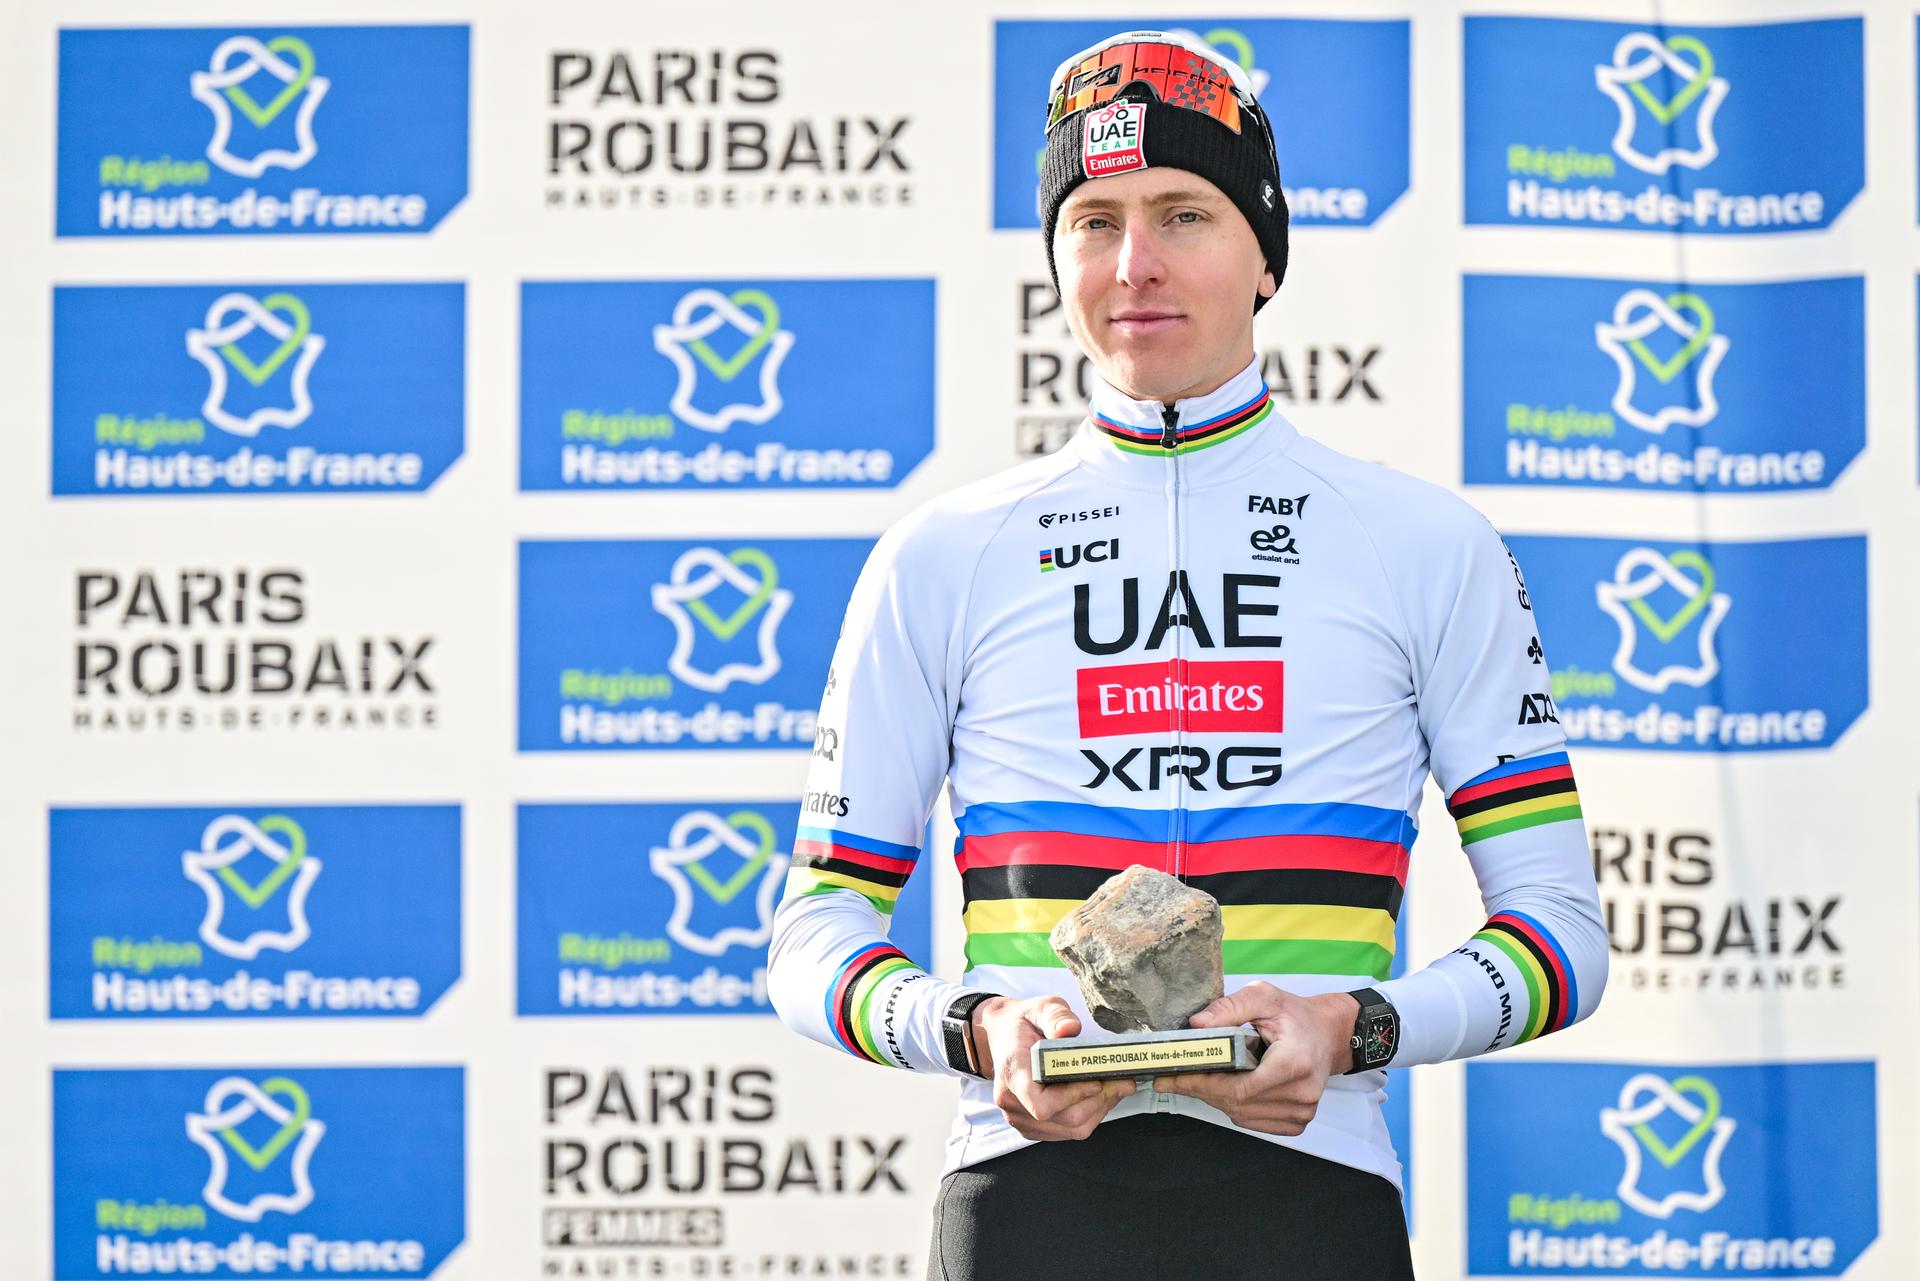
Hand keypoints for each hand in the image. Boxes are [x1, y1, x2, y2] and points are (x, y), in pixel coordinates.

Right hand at [969, 995, 1135, 1140]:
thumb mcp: (1039, 1006)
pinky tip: (1099, 1095)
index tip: (1097, 1080)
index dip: (1073, 1097)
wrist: (1003, 1036)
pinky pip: (1068, 1131)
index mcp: (1012, 1072)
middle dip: (1100, 1101)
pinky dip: (1090, 1116)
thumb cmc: (1022, 1023)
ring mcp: (1021, 1118)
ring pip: (1071, 1129)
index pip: (1041, 1104)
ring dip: (1100, 1110)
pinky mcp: (1032, 1127)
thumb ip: (1055, 1015)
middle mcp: (1012, 1102)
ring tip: (1117, 1087)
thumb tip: (1070, 1028)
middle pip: (1065, 1118)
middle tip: (1124, 1081)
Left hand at [1152, 982, 1357, 1135]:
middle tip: (1170, 1076)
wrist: (1327, 1035)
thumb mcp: (1264, 996)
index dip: (1201, 1084)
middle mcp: (1301, 1093)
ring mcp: (1302, 1111)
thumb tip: (1197, 1024)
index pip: (1239, 1087)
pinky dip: (1234, 1106)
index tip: (1171, 1076)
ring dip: (1214, 1098)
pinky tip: (1225, 1087)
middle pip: (1236, 1103)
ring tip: (1196, 1077)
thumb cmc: (1296, 1016)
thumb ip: (1230, 1007)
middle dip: (1200, 1089)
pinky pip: (1252, 1121)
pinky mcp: (1297, 1121)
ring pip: (1241, 1115)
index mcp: (1294, 1063)